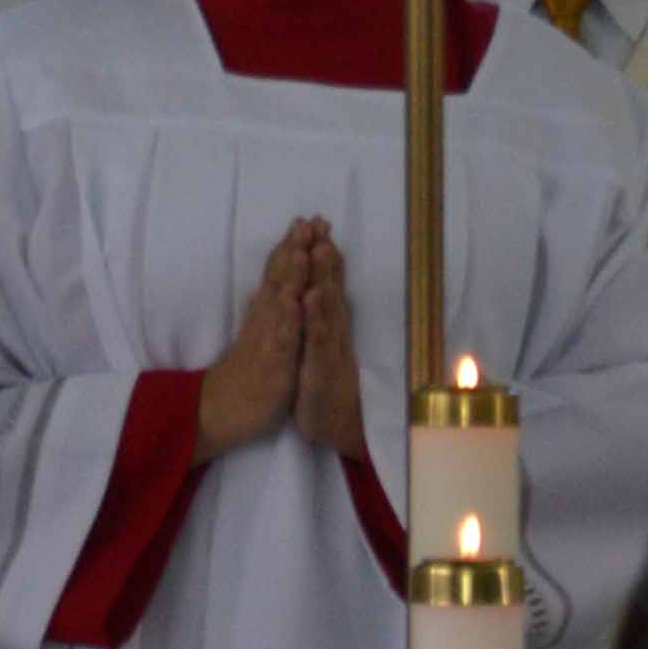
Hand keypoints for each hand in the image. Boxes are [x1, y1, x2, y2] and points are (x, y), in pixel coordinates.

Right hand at [194, 222, 333, 455]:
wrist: (218, 410)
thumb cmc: (243, 376)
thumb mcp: (255, 338)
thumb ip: (262, 312)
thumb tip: (265, 288)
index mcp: (266, 316)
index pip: (279, 275)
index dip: (292, 248)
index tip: (305, 221)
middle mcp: (265, 321)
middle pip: (280, 279)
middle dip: (294, 249)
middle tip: (306, 219)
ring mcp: (268, 340)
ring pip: (280, 302)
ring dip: (290, 274)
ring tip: (300, 247)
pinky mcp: (271, 363)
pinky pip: (280, 337)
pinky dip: (287, 317)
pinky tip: (293, 299)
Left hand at [286, 228, 365, 451]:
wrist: (337, 427)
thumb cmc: (324, 384)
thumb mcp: (318, 347)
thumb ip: (320, 318)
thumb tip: (319, 288)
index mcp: (328, 325)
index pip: (326, 283)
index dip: (321, 253)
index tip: (315, 221)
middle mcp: (333, 332)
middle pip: (330, 287)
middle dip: (324, 255)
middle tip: (320, 222)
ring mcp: (329, 350)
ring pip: (327, 309)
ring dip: (324, 278)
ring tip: (319, 248)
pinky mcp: (320, 370)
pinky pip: (316, 342)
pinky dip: (314, 319)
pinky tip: (309, 299)